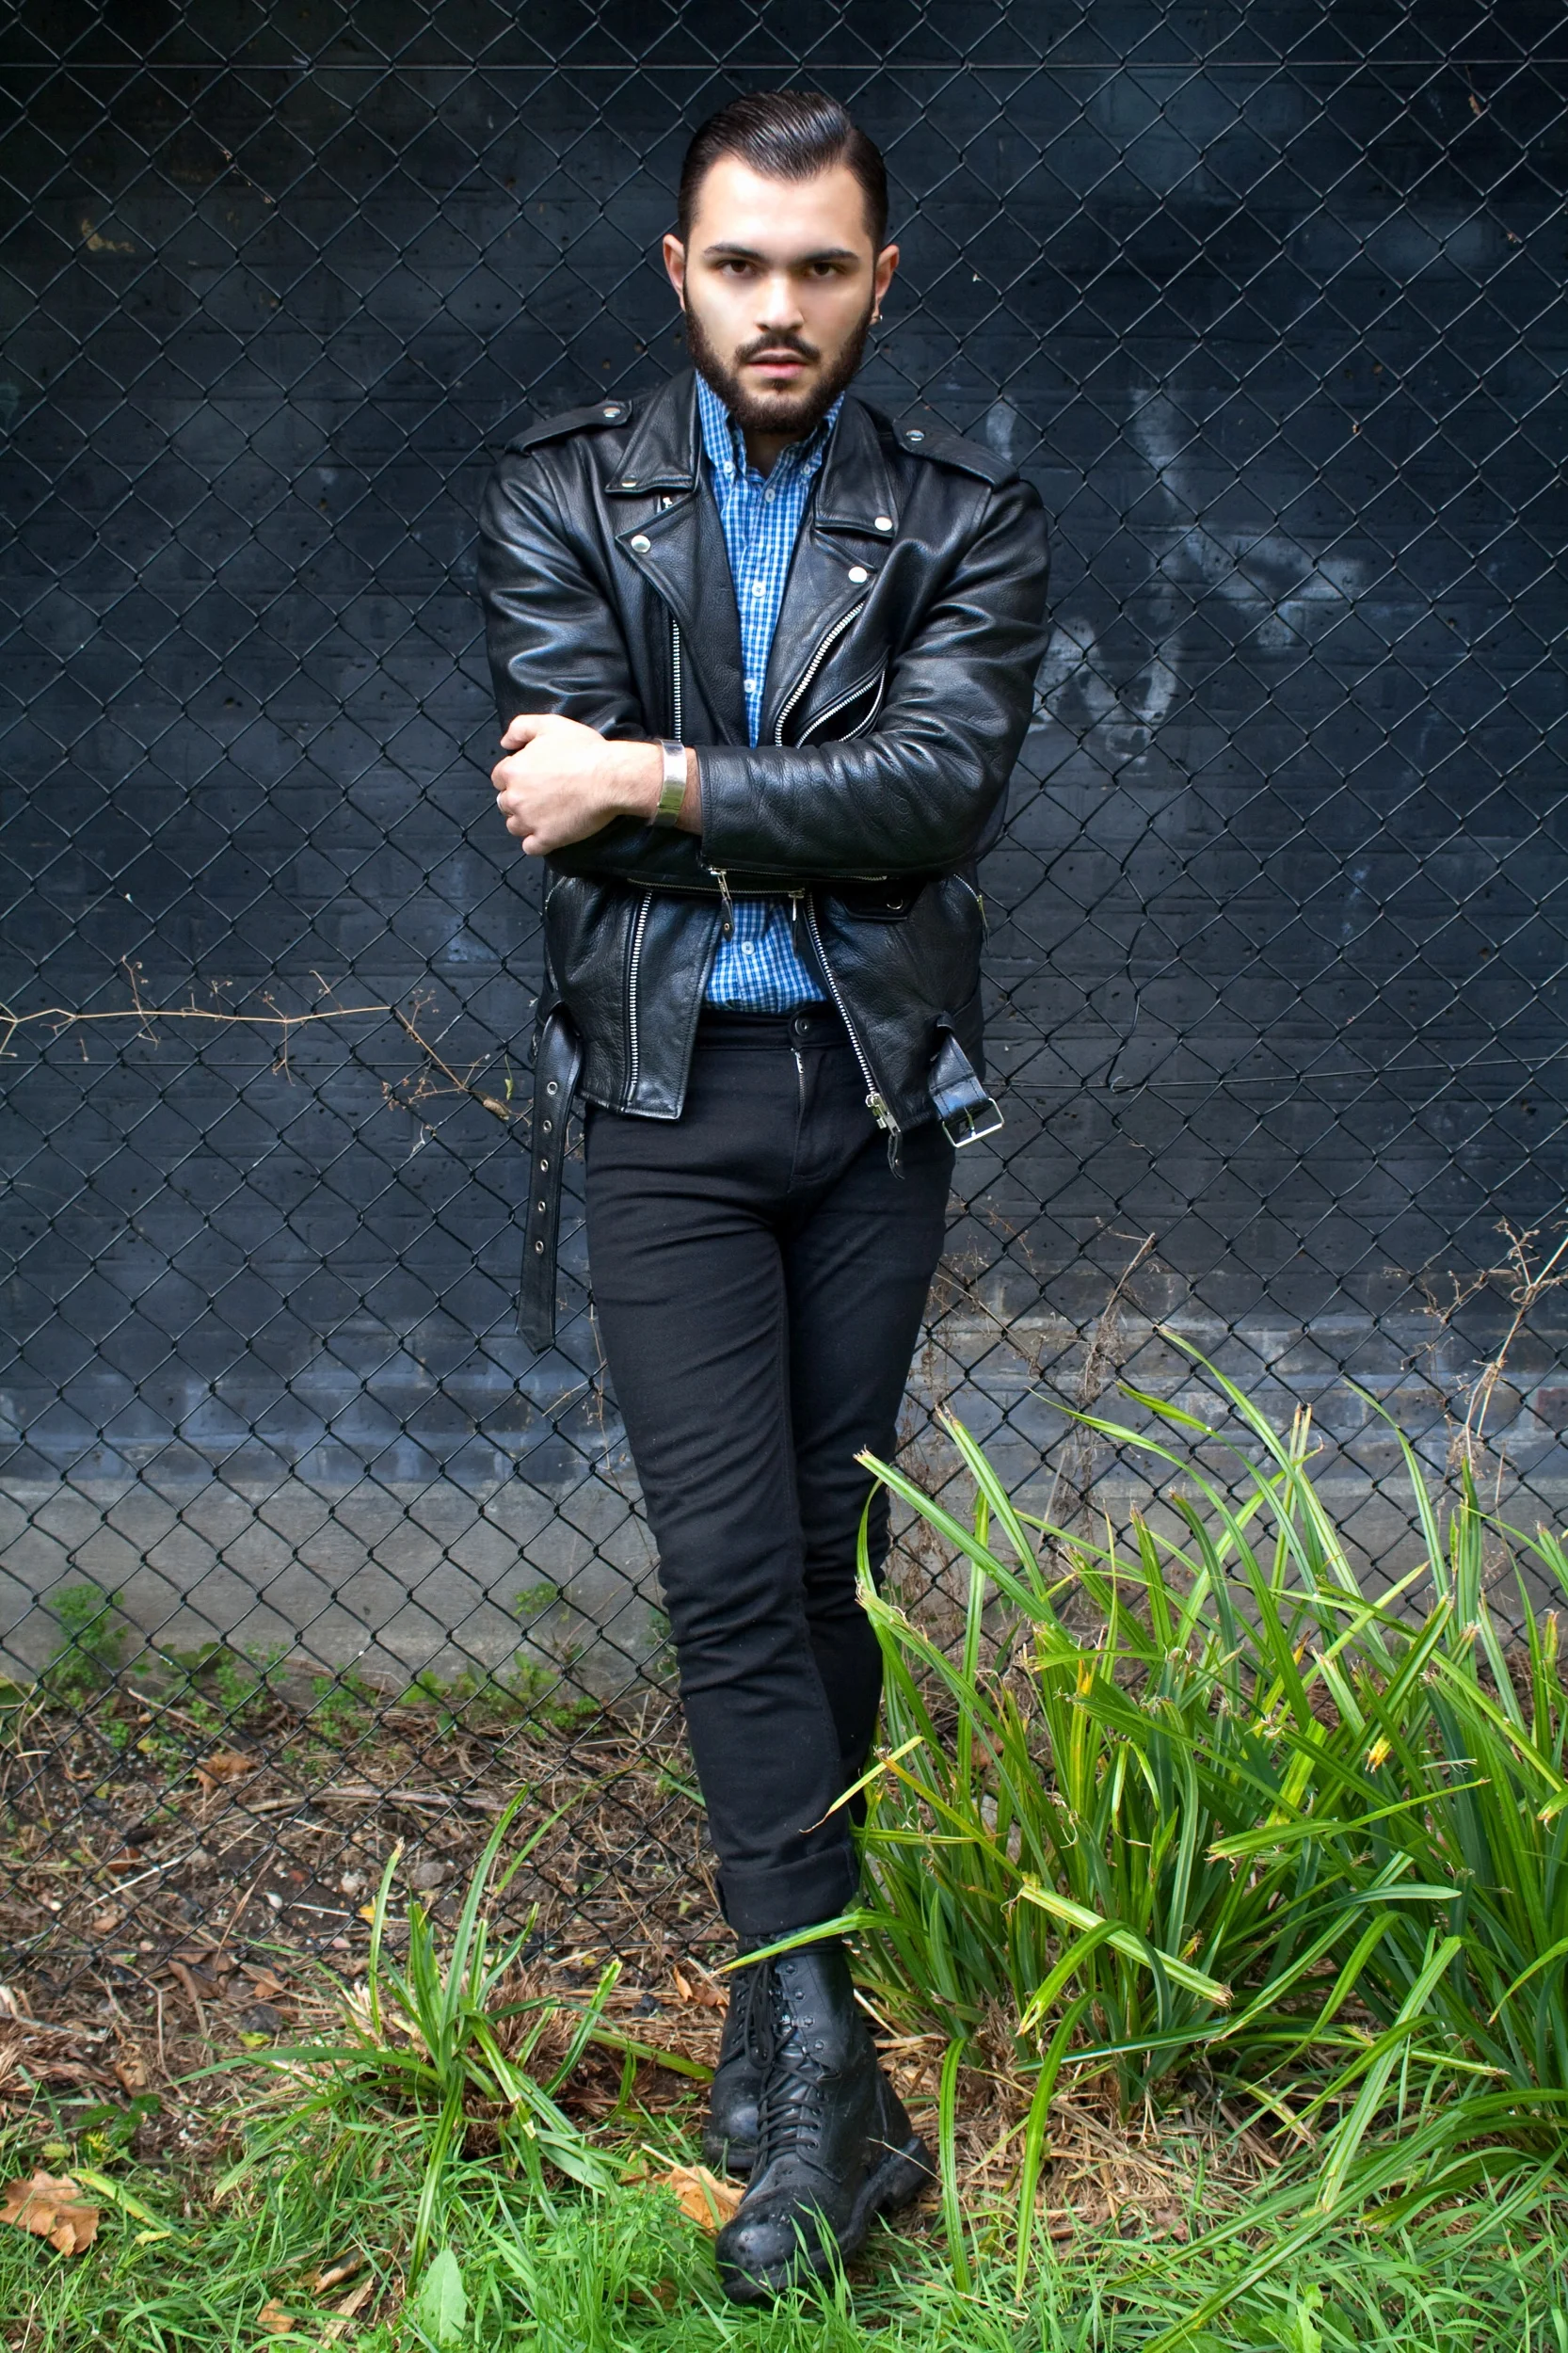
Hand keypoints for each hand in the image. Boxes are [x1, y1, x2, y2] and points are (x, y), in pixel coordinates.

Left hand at [491, 713, 662, 854]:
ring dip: (524, 821)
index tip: (531, 775)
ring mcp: (530, 821)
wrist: (610, 778)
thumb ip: (520, 728)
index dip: (514, 775)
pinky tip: (548, 833)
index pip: (498, 778)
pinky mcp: (547, 839)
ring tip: (544, 814)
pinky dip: (536, 842)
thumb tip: (505, 742)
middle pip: (505, 803)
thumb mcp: (550, 724)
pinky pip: (530, 848)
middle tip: (540, 795)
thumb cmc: (583, 749)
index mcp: (513, 770)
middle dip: (518, 799)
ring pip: (514, 826)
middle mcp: (515, 798)